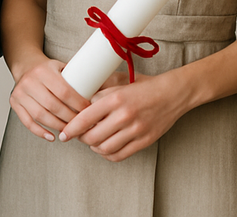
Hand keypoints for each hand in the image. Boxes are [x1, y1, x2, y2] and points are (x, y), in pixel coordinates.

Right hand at [8, 57, 89, 141]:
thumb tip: (99, 92)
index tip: (88, 111)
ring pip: (41, 115)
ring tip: (69, 131)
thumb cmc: (48, 69)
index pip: (64, 91)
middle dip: (70, 118)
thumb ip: (76, 77)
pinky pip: (27, 121)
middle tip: (82, 125)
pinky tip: (51, 136)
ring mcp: (20, 92)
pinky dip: (40, 132)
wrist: (26, 65)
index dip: (78, 104)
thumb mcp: (61, 66)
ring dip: (58, 126)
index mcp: (44, 70)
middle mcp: (30, 81)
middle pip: (53, 105)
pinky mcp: (14, 102)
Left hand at [59, 72, 184, 161]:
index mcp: (116, 98)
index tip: (64, 133)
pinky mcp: (144, 141)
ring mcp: (135, 130)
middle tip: (77, 136)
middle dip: (81, 138)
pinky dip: (108, 154)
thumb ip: (102, 89)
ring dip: (94, 147)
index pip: (85, 118)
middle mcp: (124, 116)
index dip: (71, 128)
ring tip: (91, 141)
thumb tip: (81, 97)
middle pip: (93, 136)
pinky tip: (104, 148)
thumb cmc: (144, 86)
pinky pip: (120, 155)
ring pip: (105, 148)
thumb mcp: (121, 82)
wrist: (173, 94)